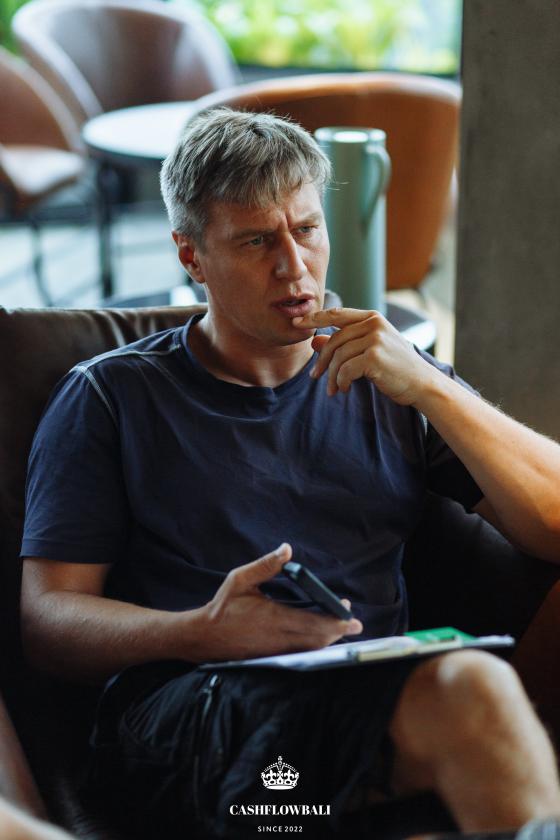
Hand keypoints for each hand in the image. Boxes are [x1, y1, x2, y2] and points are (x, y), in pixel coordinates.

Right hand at [199, 543, 361, 660]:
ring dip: (328, 639)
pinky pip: (300, 654)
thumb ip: (266, 565)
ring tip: (340, 628)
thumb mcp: (240, 579)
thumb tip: (287, 549)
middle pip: (318, 639)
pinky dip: (314, 646)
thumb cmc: (222, 607)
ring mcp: (276, 651)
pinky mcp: (272, 657)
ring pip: (311, 649)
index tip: (349, 613)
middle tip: (353, 622)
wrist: (202, 637)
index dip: (335, 620)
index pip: (313, 623)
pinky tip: (319, 637)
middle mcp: (278, 638)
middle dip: (338, 631)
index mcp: (274, 618)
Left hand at [292, 307, 435, 404]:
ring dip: (332, 377)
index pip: (336, 314)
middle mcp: (373, 324)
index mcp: (372, 317)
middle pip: (334, 341)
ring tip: (333, 389)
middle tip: (315, 377)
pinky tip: (344, 389)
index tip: (297, 324)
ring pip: (338, 357)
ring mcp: (375, 339)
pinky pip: (345, 370)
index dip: (314, 318)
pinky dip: (341, 382)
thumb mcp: (368, 351)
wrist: (421, 383)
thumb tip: (314, 340)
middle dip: (322, 361)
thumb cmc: (395, 367)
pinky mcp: (374, 356)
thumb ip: (343, 344)